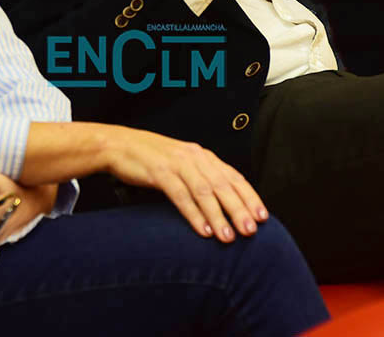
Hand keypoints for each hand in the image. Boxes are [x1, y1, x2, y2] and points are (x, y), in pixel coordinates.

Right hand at [101, 125, 267, 242]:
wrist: (120, 145)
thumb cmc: (153, 159)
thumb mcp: (182, 165)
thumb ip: (201, 178)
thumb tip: (225, 203)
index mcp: (203, 156)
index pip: (234, 176)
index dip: (250, 196)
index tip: (263, 216)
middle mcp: (195, 157)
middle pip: (223, 185)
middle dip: (240, 209)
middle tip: (251, 230)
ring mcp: (178, 164)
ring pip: (205, 191)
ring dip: (219, 216)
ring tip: (229, 237)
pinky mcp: (160, 172)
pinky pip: (181, 195)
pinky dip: (194, 214)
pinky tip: (204, 230)